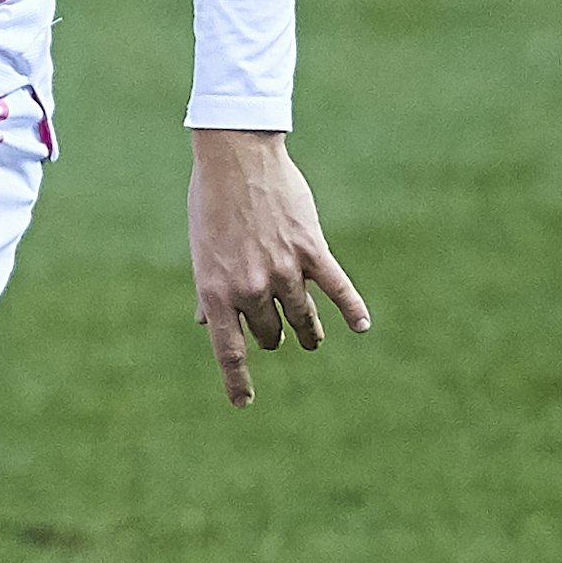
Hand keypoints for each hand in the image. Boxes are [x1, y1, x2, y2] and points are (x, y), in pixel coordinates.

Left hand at [186, 130, 369, 407]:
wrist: (236, 159)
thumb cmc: (211, 204)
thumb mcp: (200, 251)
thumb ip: (208, 290)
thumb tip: (204, 322)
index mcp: (216, 291)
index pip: (228, 350)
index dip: (236, 380)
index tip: (243, 403)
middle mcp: (250, 288)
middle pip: (270, 334)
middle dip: (272, 336)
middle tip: (275, 334)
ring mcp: (283, 270)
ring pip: (302, 318)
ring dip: (308, 332)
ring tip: (311, 339)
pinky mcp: (312, 251)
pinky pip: (338, 289)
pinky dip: (351, 309)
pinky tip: (360, 326)